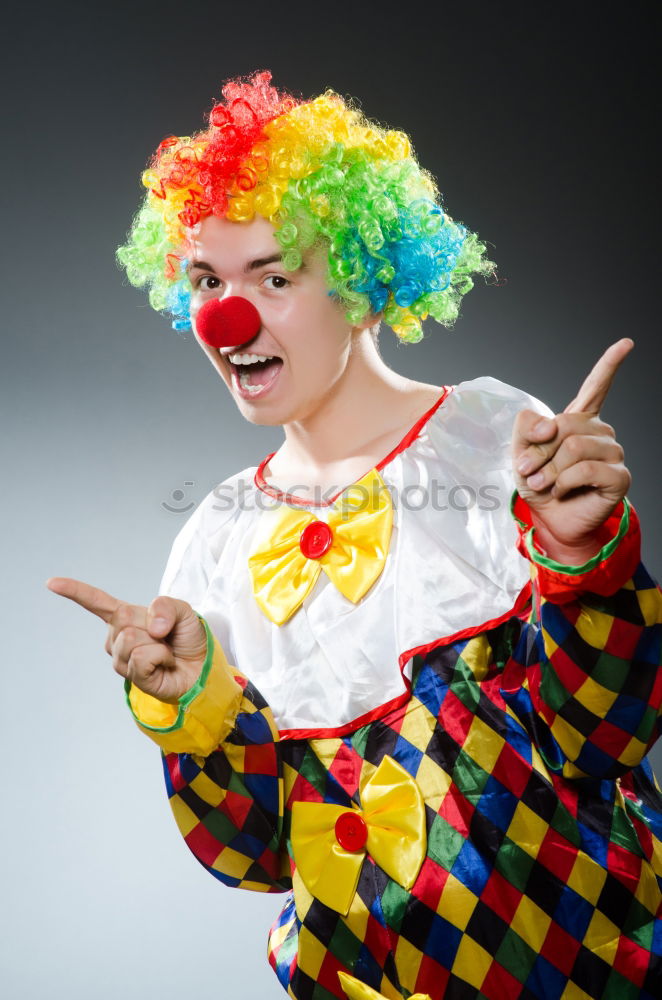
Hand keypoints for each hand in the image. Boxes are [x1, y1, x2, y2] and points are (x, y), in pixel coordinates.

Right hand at [45, 577, 206, 702]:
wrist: (200, 667)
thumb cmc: (187, 639)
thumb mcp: (184, 611)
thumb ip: (167, 606)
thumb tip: (151, 626)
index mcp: (125, 616)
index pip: (96, 602)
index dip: (74, 591)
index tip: (51, 583)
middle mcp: (117, 636)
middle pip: (123, 618)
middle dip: (151, 623)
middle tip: (165, 635)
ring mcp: (121, 658)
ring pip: (131, 639)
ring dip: (158, 643)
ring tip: (165, 651)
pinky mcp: (131, 676)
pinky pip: (142, 657)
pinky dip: (160, 657)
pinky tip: (163, 664)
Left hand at [512, 338, 632, 563]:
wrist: (549, 521)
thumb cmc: (538, 486)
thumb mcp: (521, 453)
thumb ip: (526, 429)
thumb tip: (546, 423)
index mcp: (579, 421)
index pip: (596, 387)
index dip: (610, 365)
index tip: (626, 344)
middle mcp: (600, 433)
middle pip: (567, 424)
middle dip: (539, 449)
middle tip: (527, 470)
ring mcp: (612, 454)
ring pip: (575, 447)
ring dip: (549, 470)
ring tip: (543, 484)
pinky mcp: (619, 477)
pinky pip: (585, 469)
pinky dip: (564, 482)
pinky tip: (563, 492)